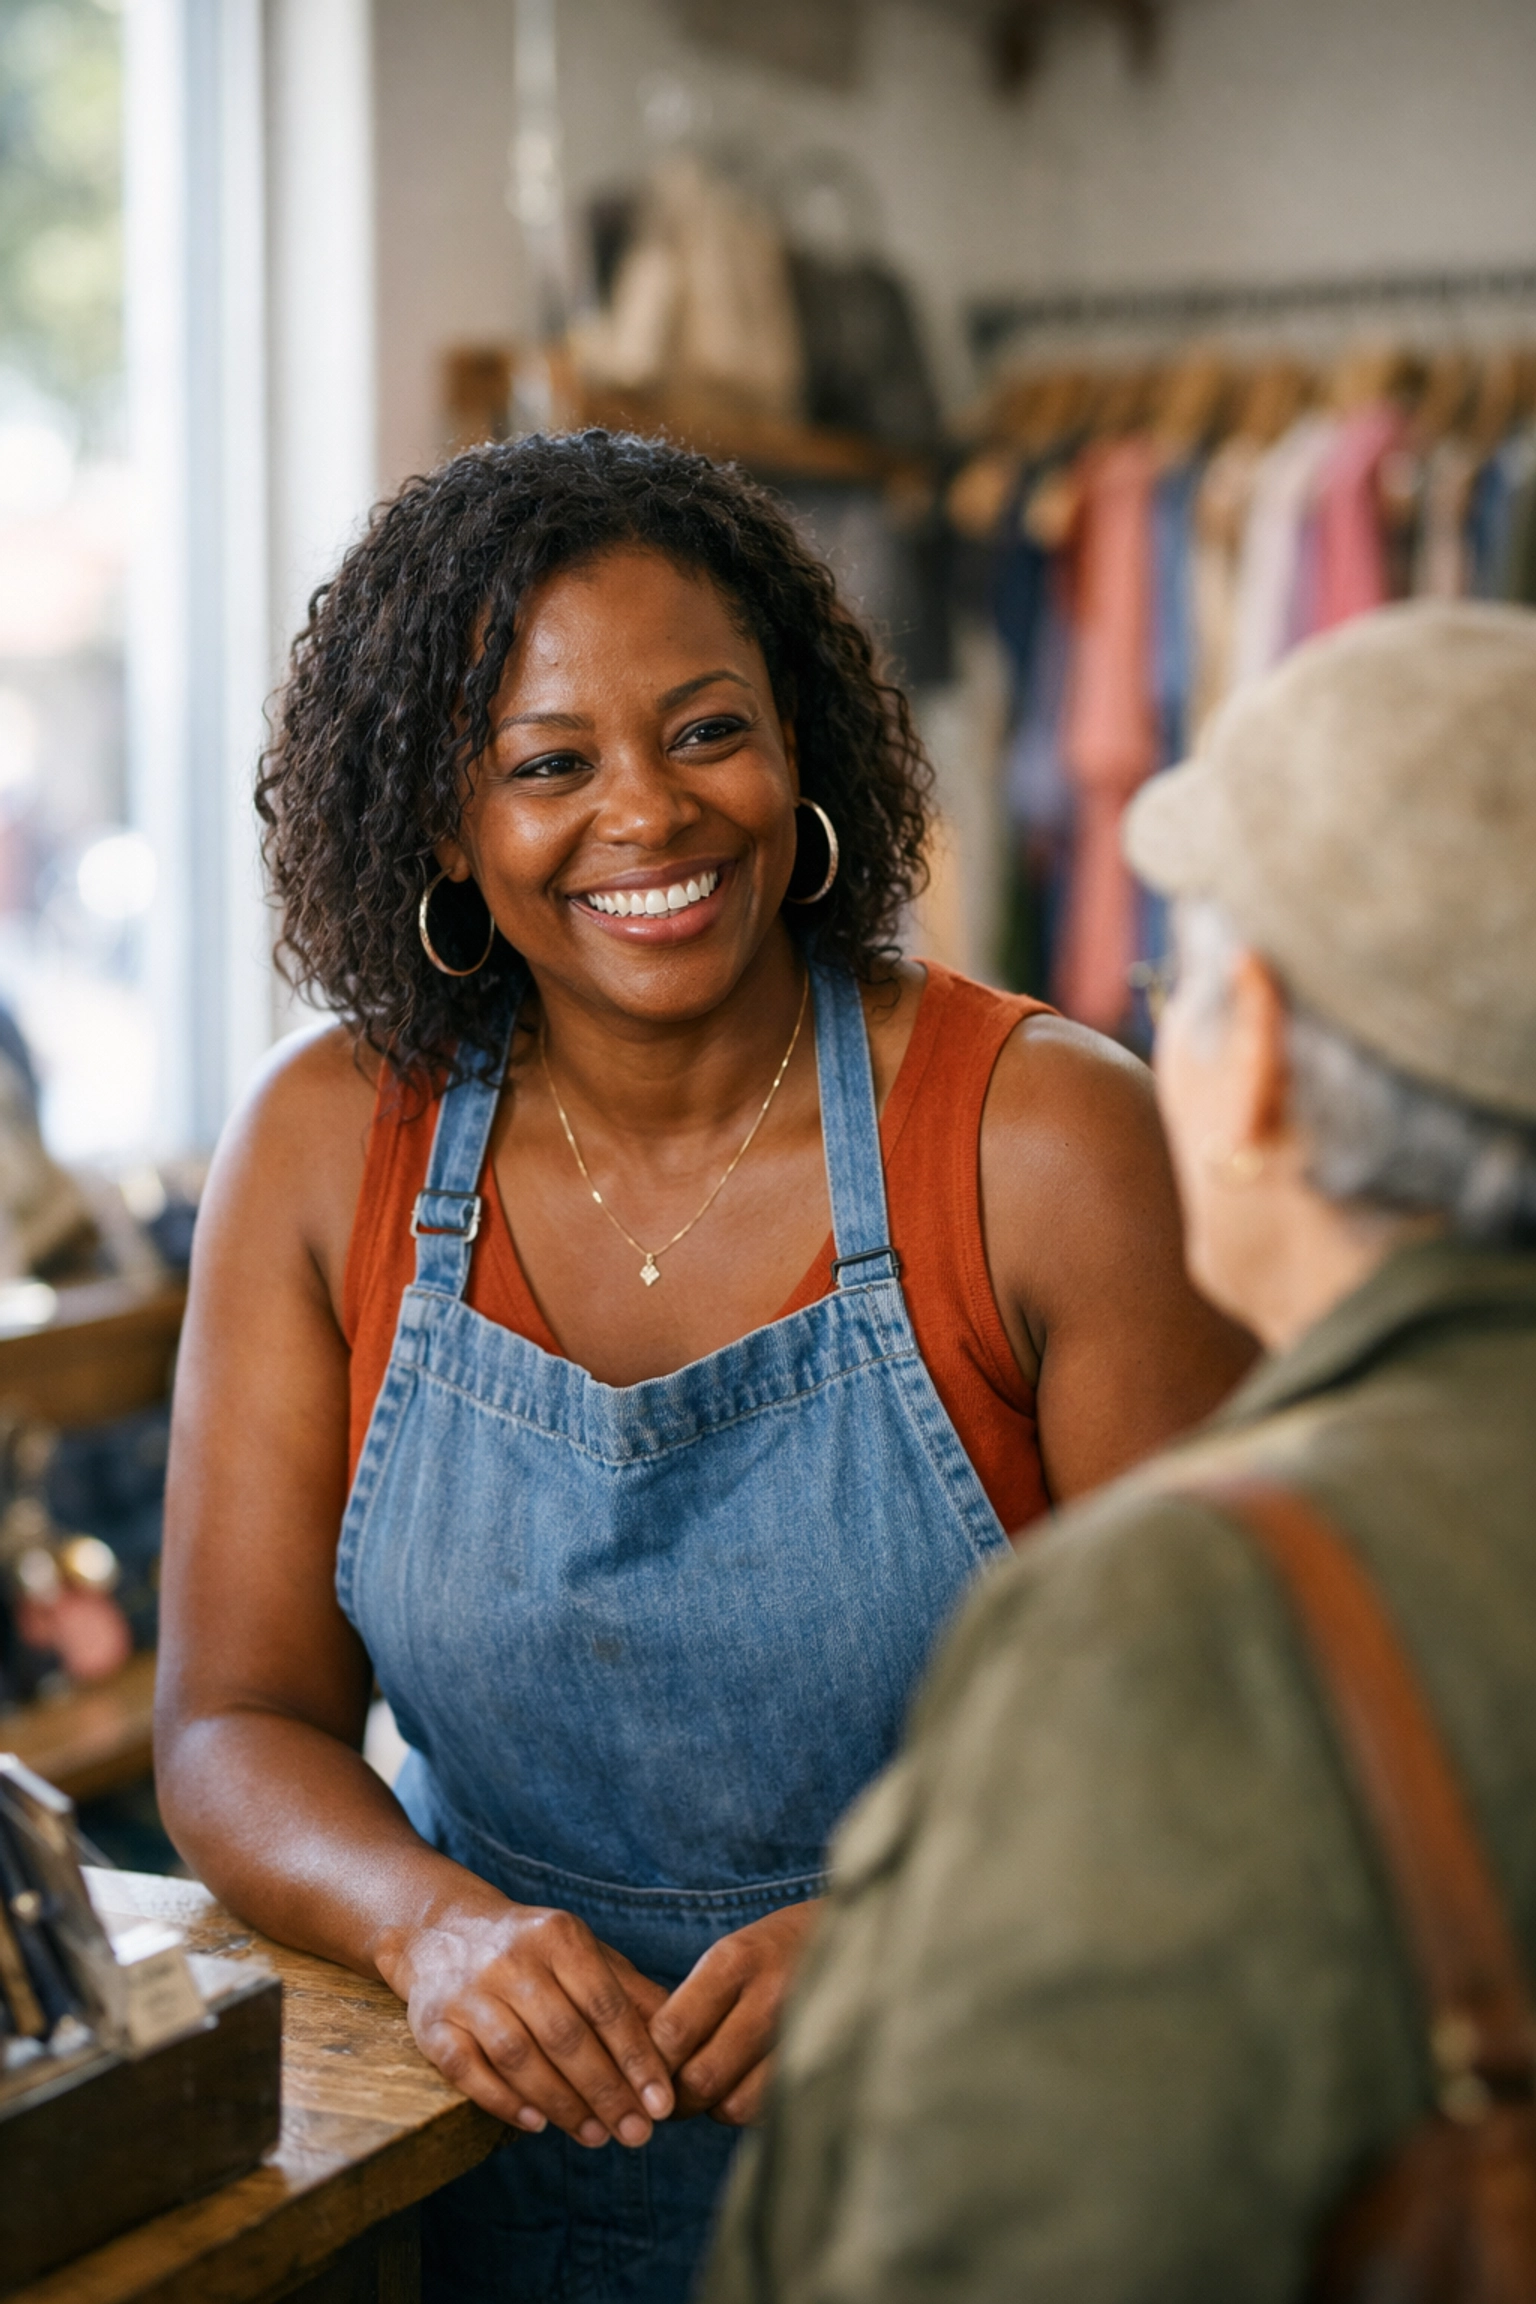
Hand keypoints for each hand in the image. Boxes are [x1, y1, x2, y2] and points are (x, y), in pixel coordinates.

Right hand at [381, 1902, 675, 2147]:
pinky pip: (468, 2068)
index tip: (662, 2104)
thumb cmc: (532, 1952)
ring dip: (561, 2103)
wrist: (440, 1929)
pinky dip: (503, 2100)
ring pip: (518, 2055)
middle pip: (565, 2035)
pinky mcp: (432, 2021)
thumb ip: (630, 1995)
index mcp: (558, 1937)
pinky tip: (536, 2125)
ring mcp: (468, 1989)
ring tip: (596, 2136)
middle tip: (636, 2135)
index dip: (636, 2058)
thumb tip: (681, 2045)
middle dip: (606, 2091)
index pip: (605, 2004)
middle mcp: (512, 1959)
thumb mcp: (584, 1954)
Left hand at [649, 1900, 821, 2126]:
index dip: (651, 2063)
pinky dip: (754, 2108)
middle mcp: (770, 1996)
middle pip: (702, 2077)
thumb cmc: (778, 1950)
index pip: (673, 2032)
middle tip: (672, 2096)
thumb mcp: (733, 1954)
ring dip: (717, 2106)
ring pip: (735, 2104)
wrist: (859, 1933)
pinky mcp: (825, 2060)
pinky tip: (754, 2085)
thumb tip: (652, 2066)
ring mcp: (803, 2032)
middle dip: (677, 2098)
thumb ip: (694, 2004)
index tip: (647, 2071)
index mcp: (736, 1961)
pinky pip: (772, 2109)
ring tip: (718, 2088)